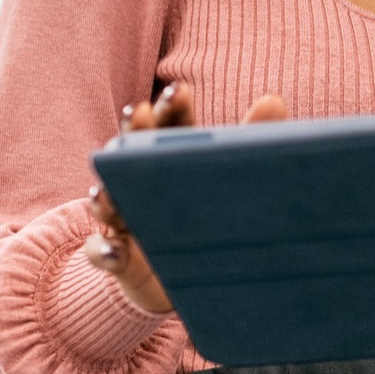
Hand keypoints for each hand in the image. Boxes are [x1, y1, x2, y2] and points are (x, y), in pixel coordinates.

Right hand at [86, 83, 286, 313]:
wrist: (198, 282)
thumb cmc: (214, 221)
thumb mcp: (234, 183)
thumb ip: (253, 143)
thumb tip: (273, 99)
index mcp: (171, 162)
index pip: (167, 127)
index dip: (171, 108)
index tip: (180, 91)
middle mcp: (141, 187)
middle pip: (129, 153)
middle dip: (133, 133)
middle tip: (140, 113)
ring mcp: (125, 222)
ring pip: (105, 202)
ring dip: (104, 193)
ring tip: (107, 190)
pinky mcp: (120, 262)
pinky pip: (101, 254)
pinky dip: (104, 252)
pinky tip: (117, 252)